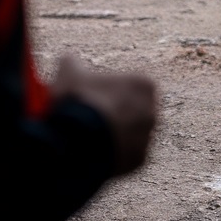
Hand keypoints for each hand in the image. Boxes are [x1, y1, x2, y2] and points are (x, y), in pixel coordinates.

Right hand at [52, 55, 156, 175]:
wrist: (79, 140)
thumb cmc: (79, 100)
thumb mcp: (70, 73)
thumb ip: (71, 62)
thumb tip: (67, 60)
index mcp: (143, 84)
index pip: (128, 85)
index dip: (106, 90)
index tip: (90, 96)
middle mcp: (152, 111)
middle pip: (131, 110)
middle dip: (113, 113)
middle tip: (88, 117)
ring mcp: (148, 137)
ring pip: (129, 134)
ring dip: (113, 135)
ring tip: (88, 137)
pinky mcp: (139, 160)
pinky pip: (125, 156)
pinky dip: (112, 155)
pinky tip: (93, 152)